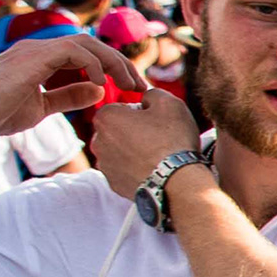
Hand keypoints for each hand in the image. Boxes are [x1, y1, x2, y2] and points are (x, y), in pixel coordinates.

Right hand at [0, 30, 147, 135]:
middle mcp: (40, 49)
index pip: (87, 53)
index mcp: (43, 59)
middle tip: (140, 86)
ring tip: (129, 84)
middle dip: (120, 63)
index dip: (113, 68)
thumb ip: (68, 96)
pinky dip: (93, 63)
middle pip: (92, 44)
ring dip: (113, 62)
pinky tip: (101, 82)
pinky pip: (73, 50)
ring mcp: (36, 50)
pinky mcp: (32, 56)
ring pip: (86, 43)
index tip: (133, 88)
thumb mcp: (41, 107)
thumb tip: (98, 90)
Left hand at [86, 81, 206, 197]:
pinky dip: (135, 169)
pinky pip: (123, 171)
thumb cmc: (173, 139)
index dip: (140, 113)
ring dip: (133, 151)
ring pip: (118, 151)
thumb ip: (152, 93)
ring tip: (157, 157)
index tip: (156, 122)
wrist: (179, 181)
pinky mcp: (113, 183)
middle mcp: (97, 140)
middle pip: (116, 130)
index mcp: (106, 117)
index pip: (120, 108)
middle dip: (133, 132)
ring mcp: (104, 164)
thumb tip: (146, 98)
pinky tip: (153, 171)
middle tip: (158, 139)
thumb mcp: (170, 102)